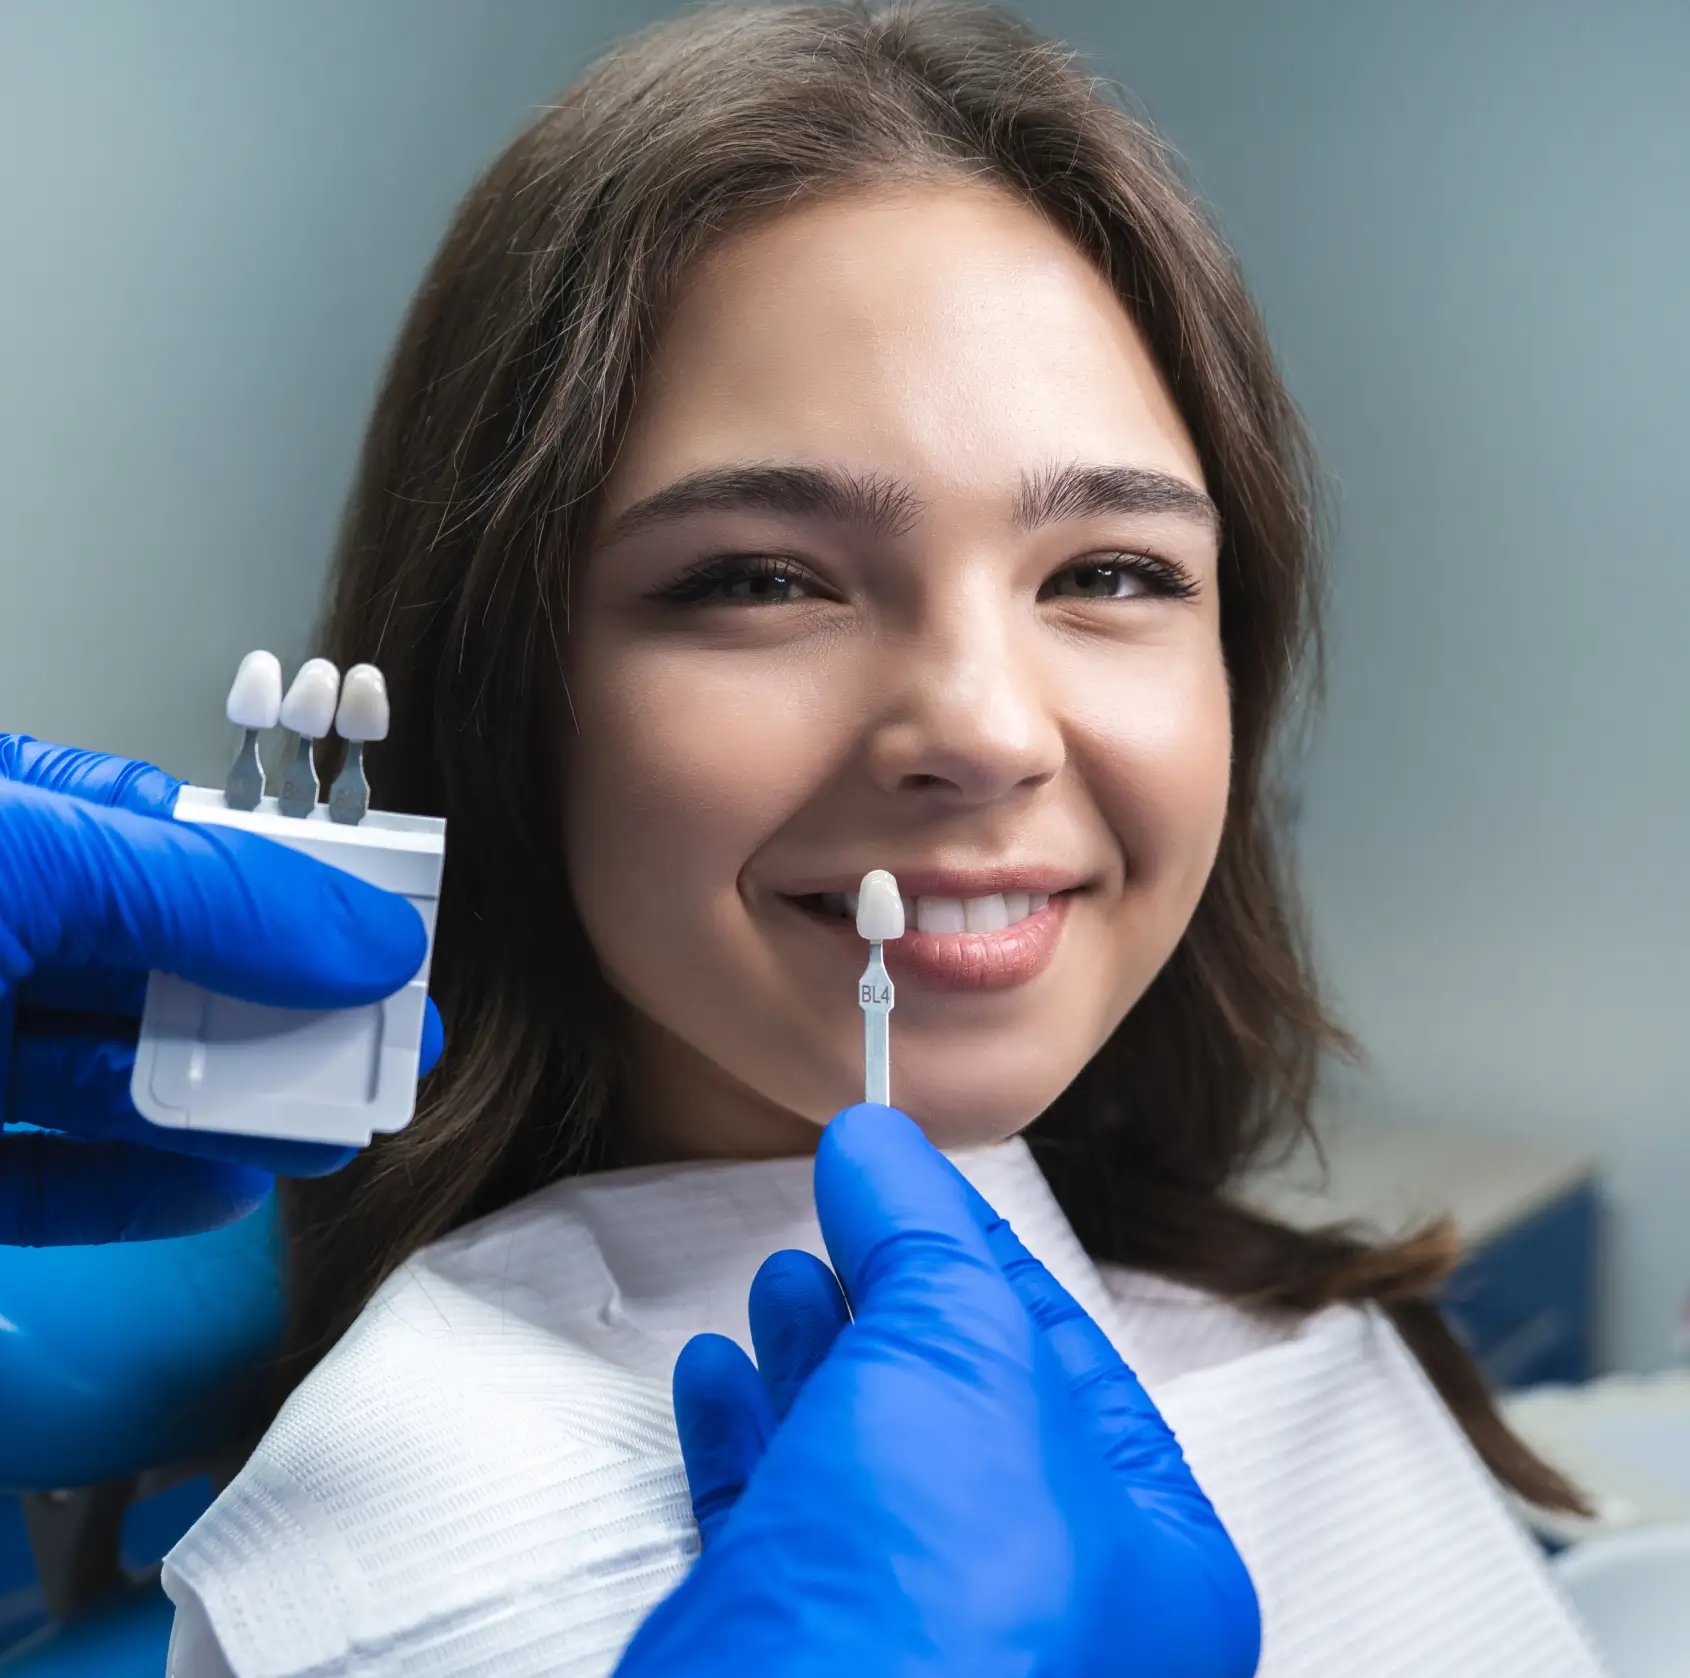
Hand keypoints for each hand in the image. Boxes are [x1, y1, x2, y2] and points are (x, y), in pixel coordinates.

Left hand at [0, 735, 441, 1244]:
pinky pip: (45, 1190)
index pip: (166, 833)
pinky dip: (139, 1195)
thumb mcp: (29, 861)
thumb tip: (369, 939)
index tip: (383, 923)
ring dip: (233, 1109)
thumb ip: (208, 893)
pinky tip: (221, 1189)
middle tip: (386, 1042)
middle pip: (161, 970)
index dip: (286, 878)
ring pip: (115, 1083)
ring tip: (331, 1130)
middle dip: (281, 1009)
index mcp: (1, 825)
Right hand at [617, 1104, 1258, 1677]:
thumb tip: (878, 1139)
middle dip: (891, 1304)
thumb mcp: (959, 1357)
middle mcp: (1050, 1620)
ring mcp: (922, 1650)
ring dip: (814, 1362)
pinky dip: (746, 1444)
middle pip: (958, 1412)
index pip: (1068, 1358)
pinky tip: (716, 1378)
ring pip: (864, 1471)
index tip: (908, 1177)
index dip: (979, 1251)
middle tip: (840, 1221)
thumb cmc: (933, 1604)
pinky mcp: (804, 1666)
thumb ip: (924, 1235)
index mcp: (1151, 1563)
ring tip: (777, 1285)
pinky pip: (779, 1531)